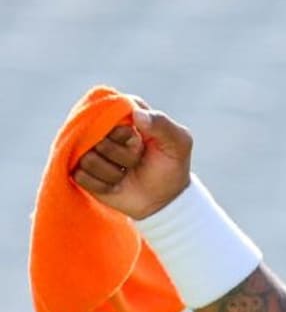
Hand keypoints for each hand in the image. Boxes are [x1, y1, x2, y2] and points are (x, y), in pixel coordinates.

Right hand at [72, 99, 193, 219]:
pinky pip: (81, 176)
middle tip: (137, 160)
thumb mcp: (179, 143)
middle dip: (122, 155)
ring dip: (113, 172)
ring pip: (88, 158)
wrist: (163, 199)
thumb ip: (162, 124)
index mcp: (125, 112)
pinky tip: (115, 184)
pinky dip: (102, 184)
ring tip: (126, 172)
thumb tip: (136, 114)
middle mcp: (103, 127)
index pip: (109, 114)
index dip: (126, 133)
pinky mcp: (80, 169)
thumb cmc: (171, 166)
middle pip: (96, 138)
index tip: (140, 142)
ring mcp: (89, 148)